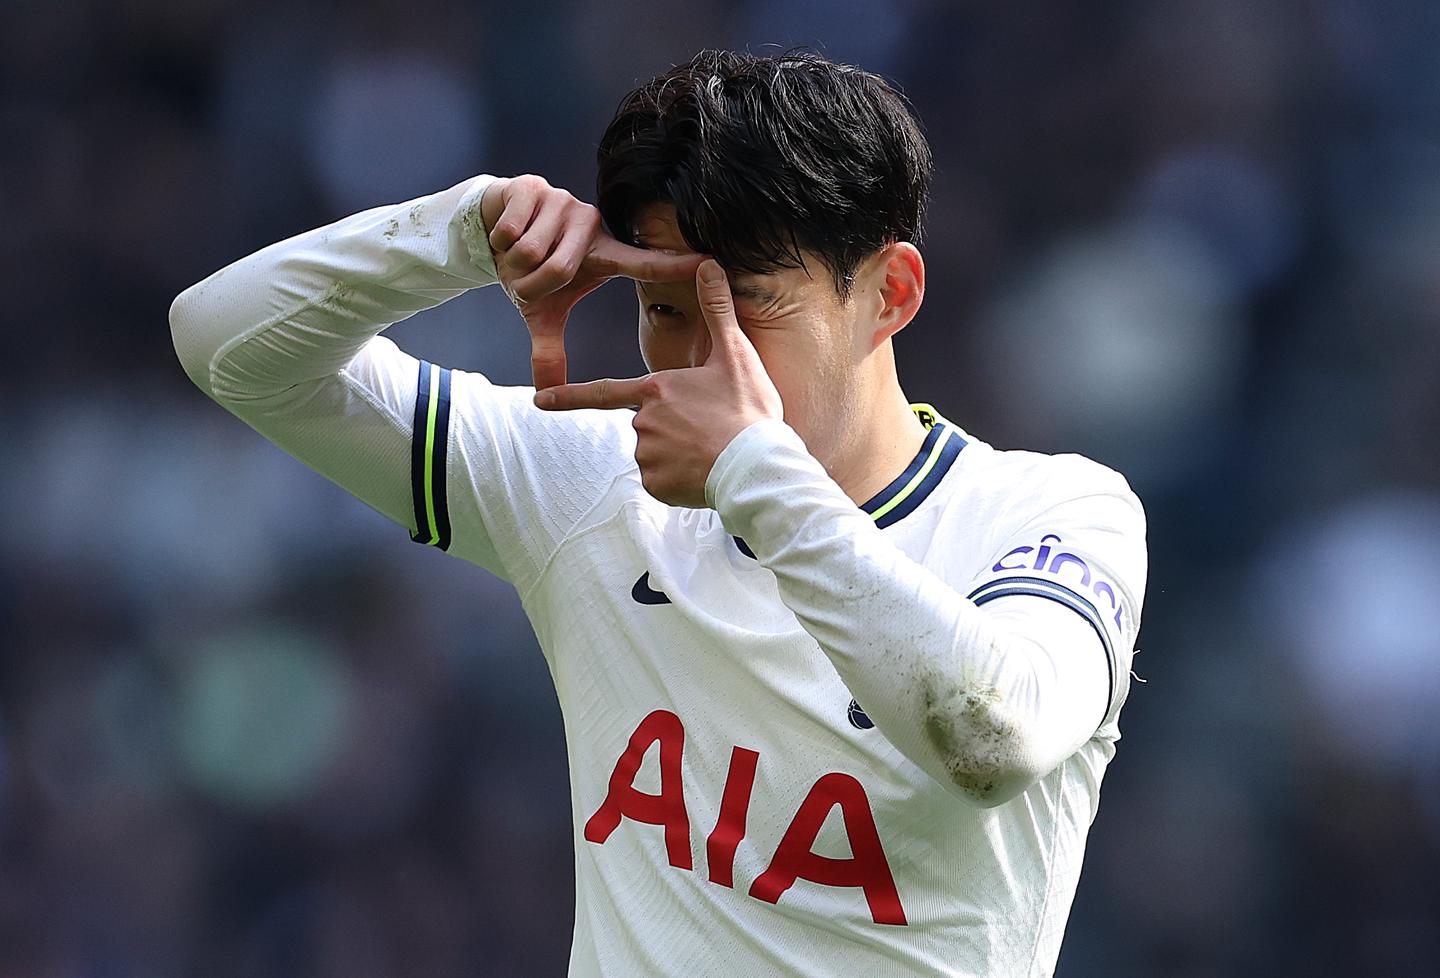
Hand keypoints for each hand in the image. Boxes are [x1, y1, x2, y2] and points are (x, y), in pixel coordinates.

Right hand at [481, 175, 704, 388]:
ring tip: (516, 255)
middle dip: (532, 282)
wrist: (492, 228)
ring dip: (513, 263)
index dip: (675, 264)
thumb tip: (547, 393)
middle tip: (526, 278)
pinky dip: (499, 241)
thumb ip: (549, 349)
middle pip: (560, 269)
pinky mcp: (535, 188)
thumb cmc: (529, 270)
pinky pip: (513, 230)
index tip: (711, 262)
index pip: (644, 263)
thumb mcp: (541, 311)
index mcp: (604, 255)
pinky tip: (503, 236)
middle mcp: (592, 225)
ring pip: (532, 251)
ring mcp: (565, 203)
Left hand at [533, 260, 784, 507]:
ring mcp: (647, 456)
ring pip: (656, 452)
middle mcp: (643, 422)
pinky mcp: (657, 485)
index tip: (539, 402)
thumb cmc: (747, 410)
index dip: (567, 396)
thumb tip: (707, 263)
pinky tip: (703, 471)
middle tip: (709, 428)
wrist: (757, 467)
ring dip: (677, 453)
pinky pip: (662, 479)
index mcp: (655, 389)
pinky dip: (679, 478)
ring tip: (711, 449)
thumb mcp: (735, 354)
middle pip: (648, 423)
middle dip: (672, 427)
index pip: (602, 392)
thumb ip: (716, 309)